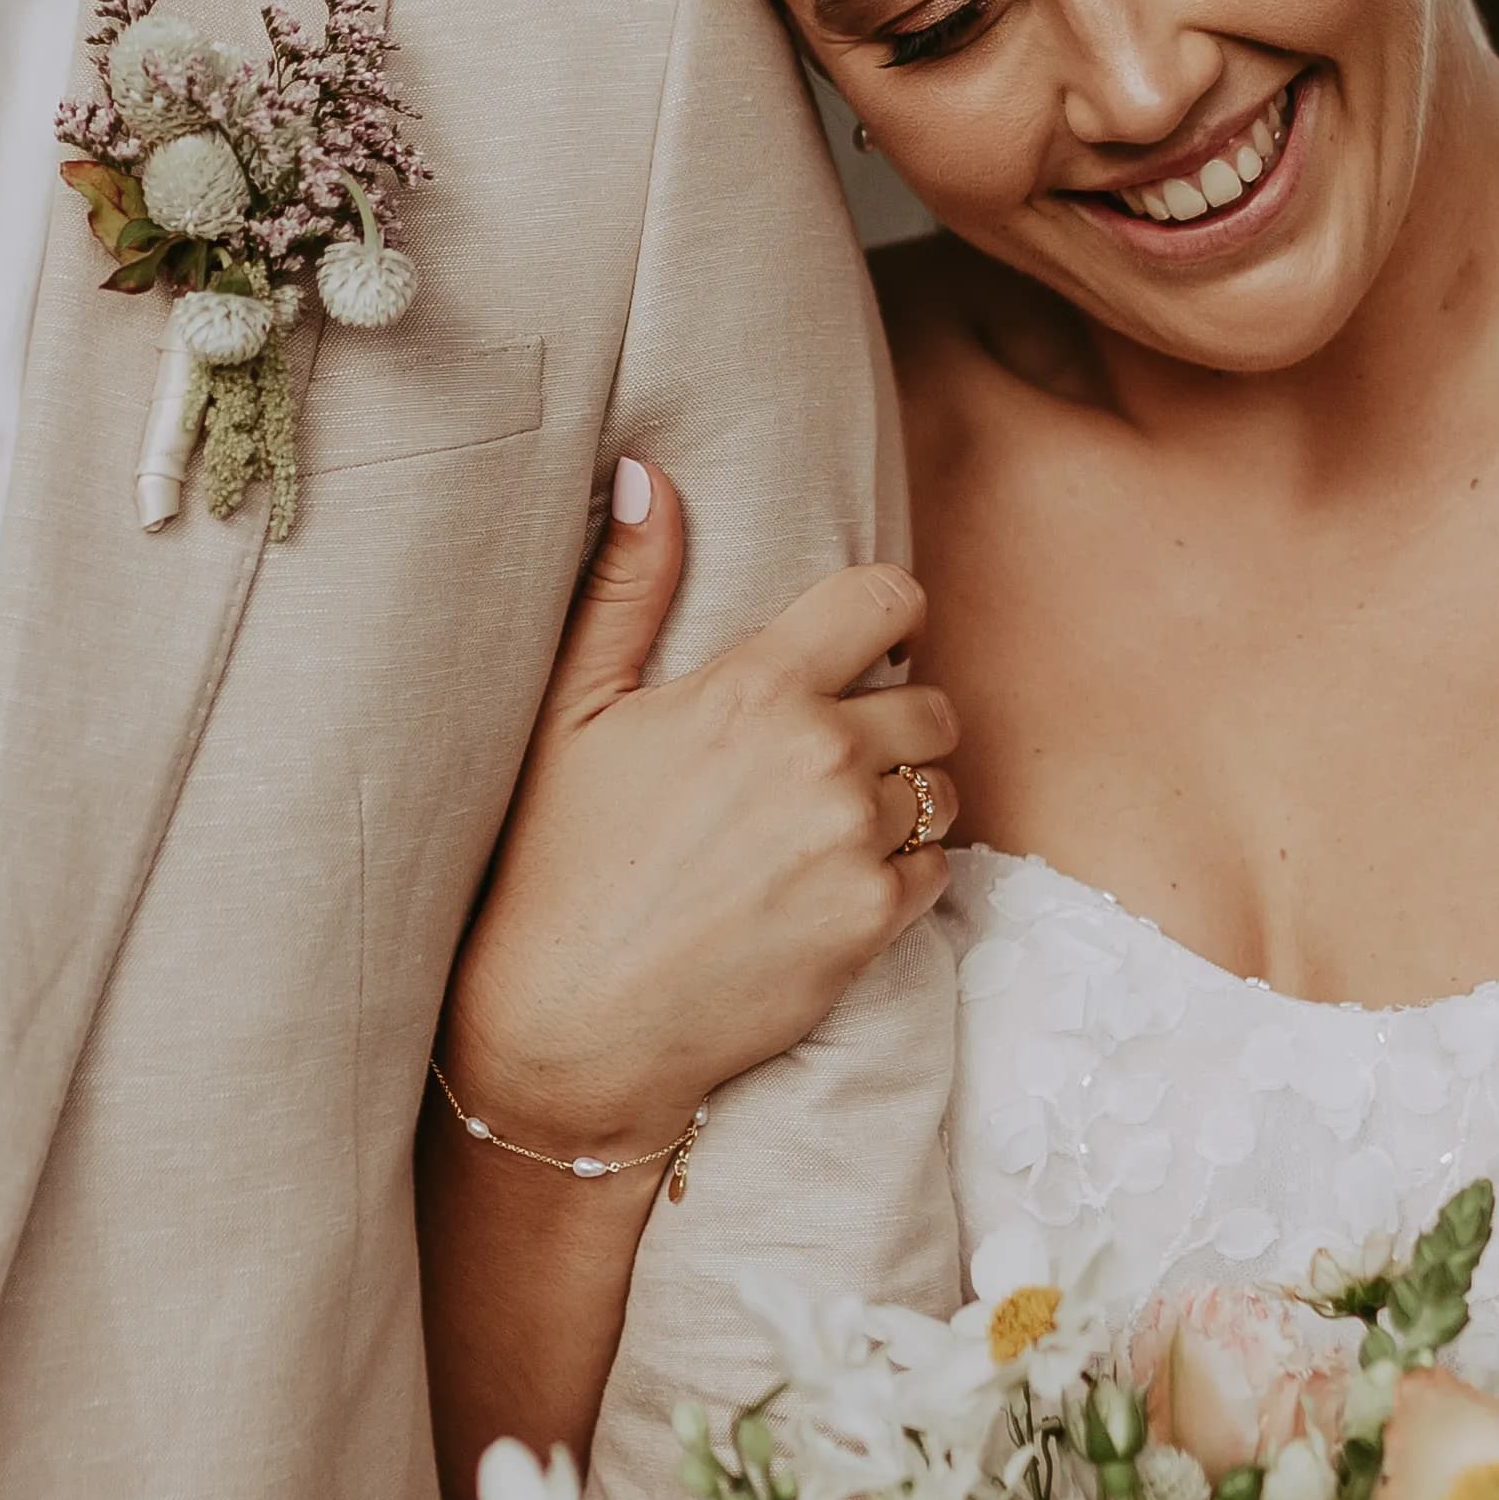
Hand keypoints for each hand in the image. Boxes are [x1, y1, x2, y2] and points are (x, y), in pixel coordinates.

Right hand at [443, 463, 956, 1158]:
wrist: (572, 1024)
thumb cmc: (557, 863)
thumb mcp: (573, 713)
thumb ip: (627, 587)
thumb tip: (648, 475)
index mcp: (755, 689)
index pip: (886, 601)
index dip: (890, 615)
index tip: (872, 642)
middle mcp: (821, 756)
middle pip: (930, 703)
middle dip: (895, 719)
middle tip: (838, 753)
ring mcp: (853, 843)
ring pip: (941, 788)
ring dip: (905, 797)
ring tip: (834, 821)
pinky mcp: (872, 922)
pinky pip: (937, 868)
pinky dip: (903, 871)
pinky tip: (836, 883)